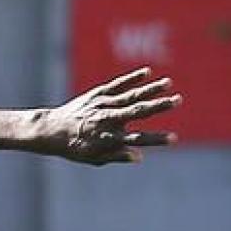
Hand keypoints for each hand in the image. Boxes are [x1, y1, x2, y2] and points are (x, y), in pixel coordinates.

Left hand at [37, 67, 180, 164]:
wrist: (51, 130)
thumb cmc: (74, 147)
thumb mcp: (93, 158)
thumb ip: (116, 156)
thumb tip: (140, 156)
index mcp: (108, 137)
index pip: (137, 139)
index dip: (156, 139)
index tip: (174, 139)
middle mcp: (107, 119)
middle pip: (137, 112)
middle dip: (159, 106)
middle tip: (178, 100)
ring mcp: (103, 104)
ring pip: (130, 95)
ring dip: (151, 88)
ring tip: (169, 83)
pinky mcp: (98, 94)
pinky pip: (118, 84)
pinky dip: (132, 78)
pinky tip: (147, 72)